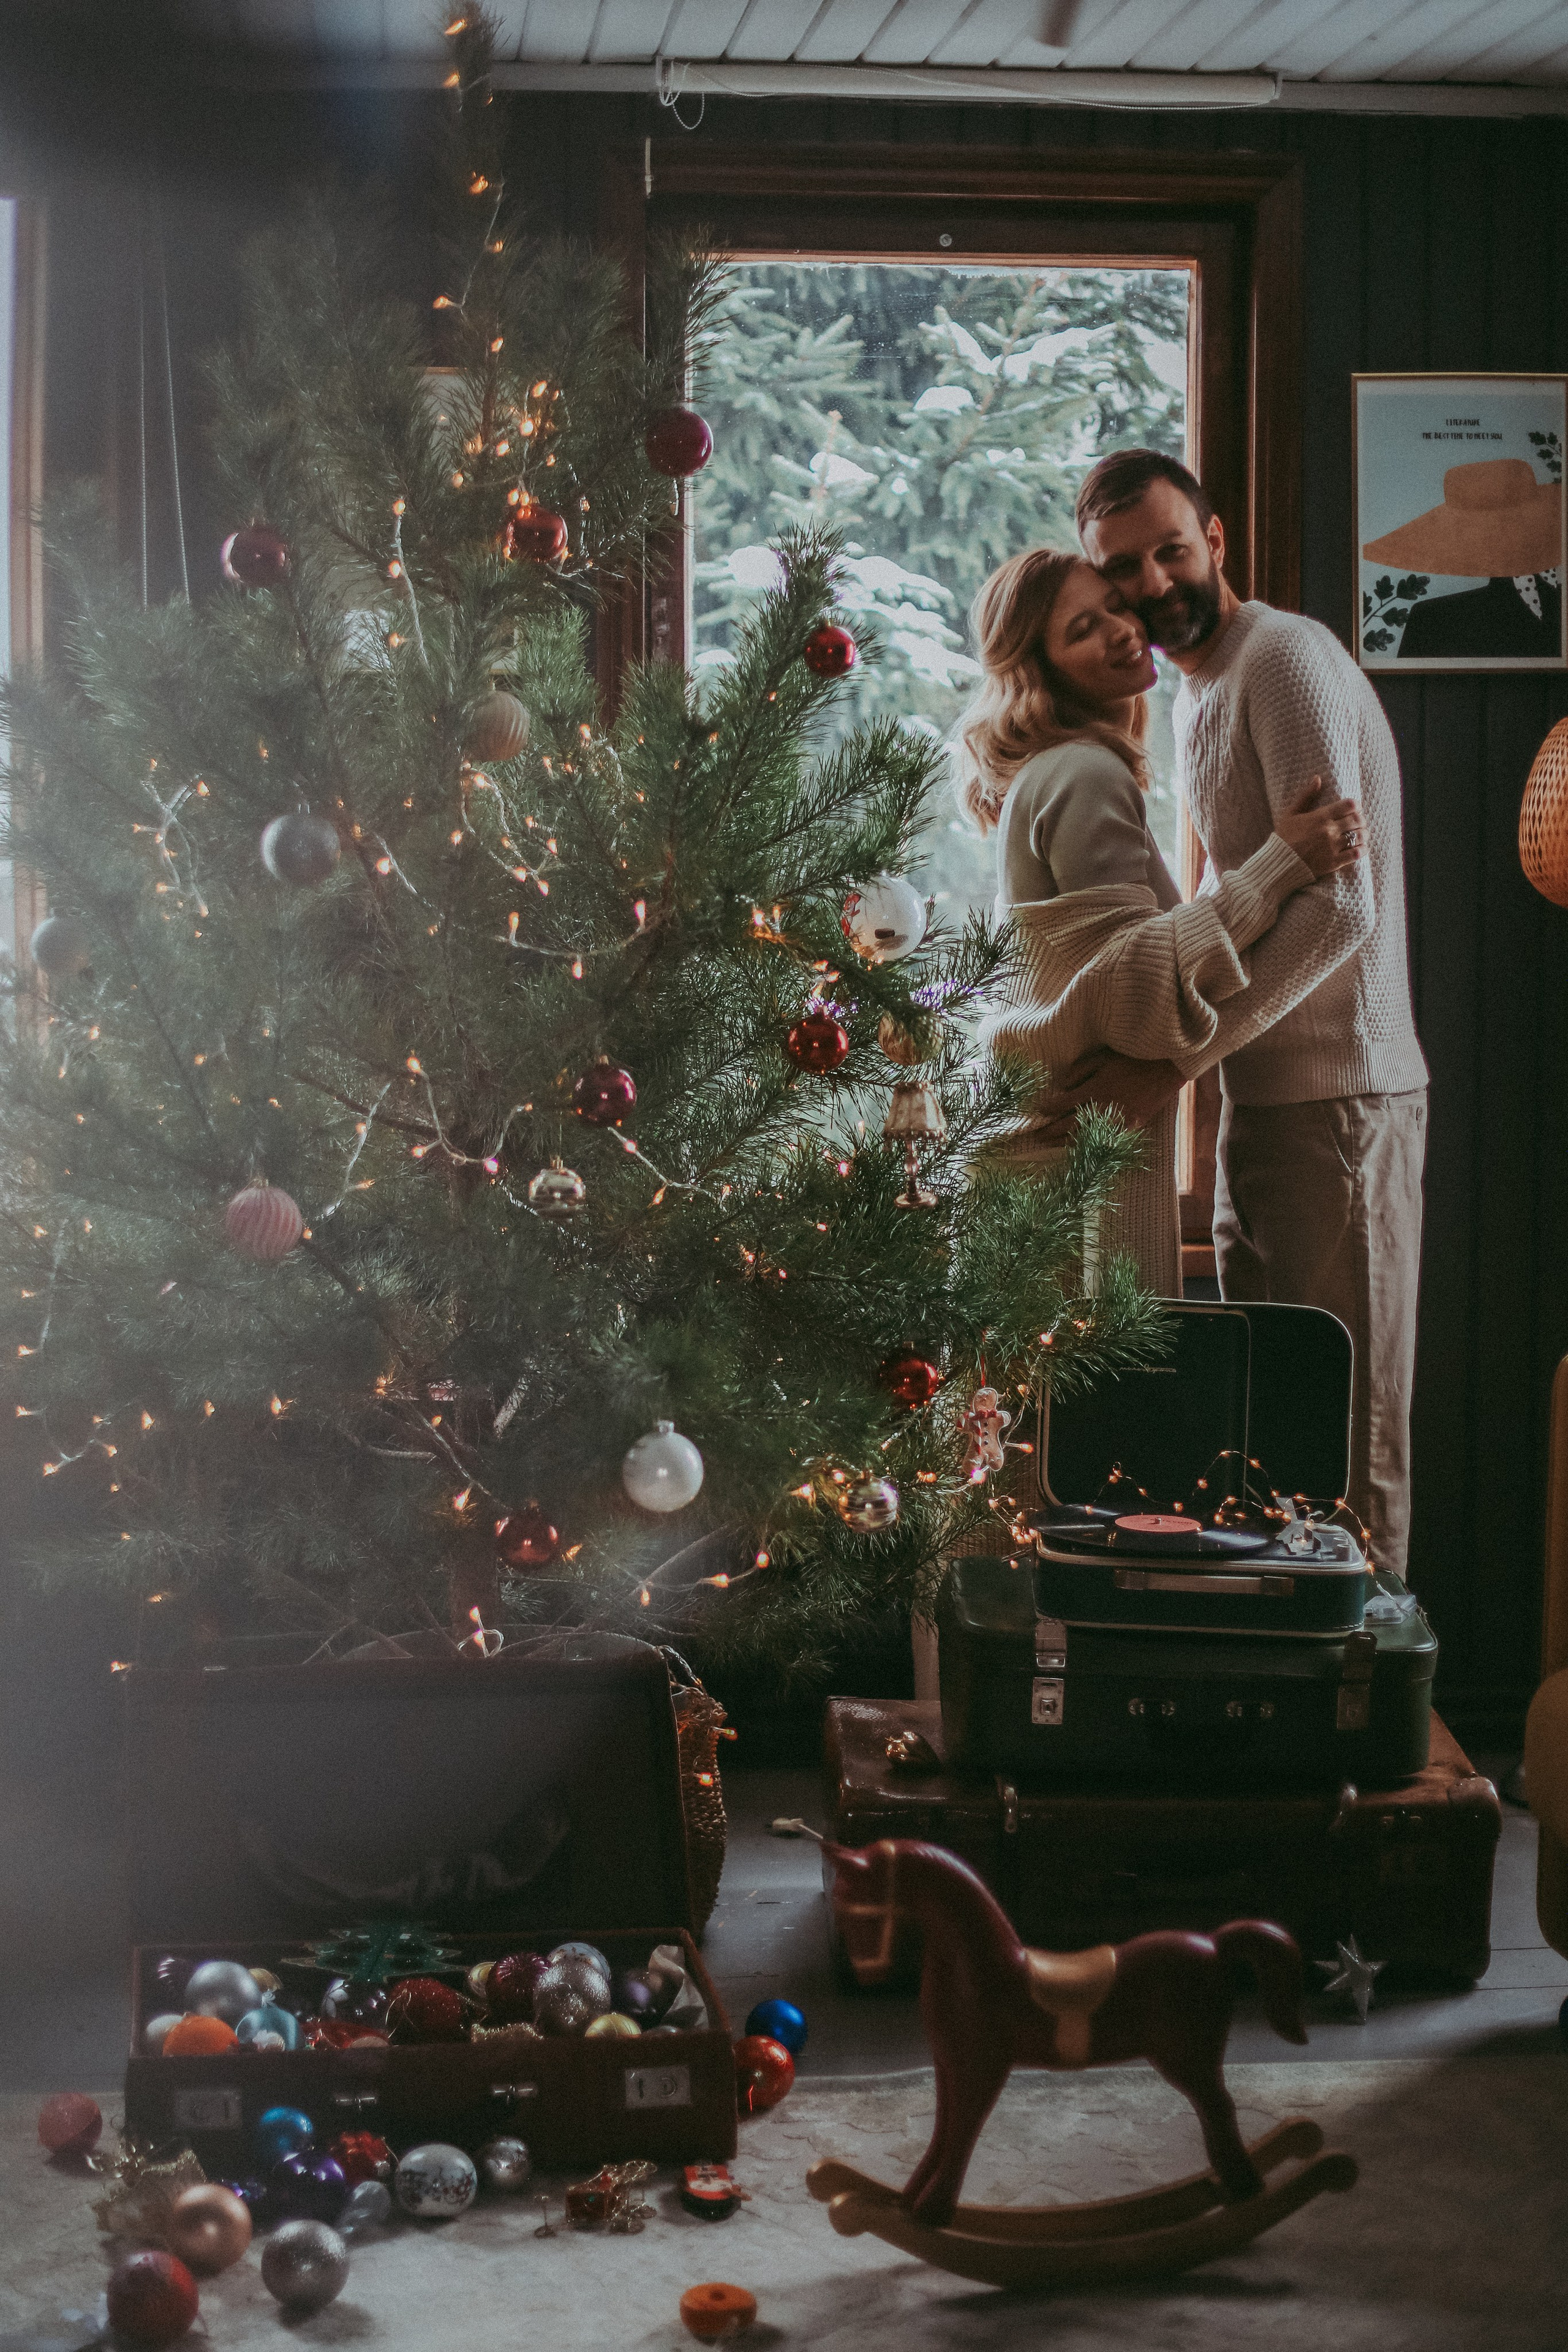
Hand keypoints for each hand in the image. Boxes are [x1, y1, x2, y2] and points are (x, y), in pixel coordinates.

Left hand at [1032, 1050, 1184, 1141]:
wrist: (1165, 1069)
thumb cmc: (1132, 1059)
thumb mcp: (1102, 1057)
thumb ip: (1080, 1071)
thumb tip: (1061, 1086)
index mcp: (1095, 1089)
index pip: (1064, 1103)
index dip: (1049, 1108)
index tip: (1038, 1111)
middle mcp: (1103, 1107)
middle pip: (1071, 1123)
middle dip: (1051, 1131)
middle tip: (1037, 1136)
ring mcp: (1118, 1119)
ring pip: (1087, 1135)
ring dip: (1067, 1141)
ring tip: (1052, 1146)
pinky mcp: (1131, 1126)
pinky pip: (1108, 1139)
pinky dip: (1093, 1144)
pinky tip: (1082, 1147)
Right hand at [1274, 775, 1365, 878]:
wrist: (1278, 864)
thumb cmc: (1284, 837)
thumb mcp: (1291, 813)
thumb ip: (1306, 795)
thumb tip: (1317, 778)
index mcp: (1320, 816)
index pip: (1349, 805)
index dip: (1355, 805)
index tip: (1354, 808)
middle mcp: (1329, 830)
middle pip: (1357, 820)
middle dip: (1361, 819)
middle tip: (1359, 822)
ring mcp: (1333, 847)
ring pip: (1359, 836)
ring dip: (1364, 834)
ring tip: (1362, 835)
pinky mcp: (1334, 862)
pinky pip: (1356, 854)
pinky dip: (1362, 849)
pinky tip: (1361, 848)